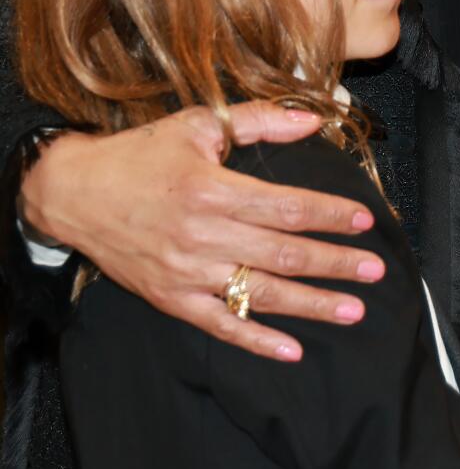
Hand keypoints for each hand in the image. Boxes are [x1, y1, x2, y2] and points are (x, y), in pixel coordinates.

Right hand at [19, 106, 385, 360]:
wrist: (75, 193)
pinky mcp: (171, 298)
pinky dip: (257, 339)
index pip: (288, 207)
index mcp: (214, 189)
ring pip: (261, 293)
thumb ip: (260, 121)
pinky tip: (292, 349)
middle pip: (283, 253)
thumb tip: (312, 119)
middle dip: (335, 263)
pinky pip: (221, 325)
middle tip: (376, 270)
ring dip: (312, 305)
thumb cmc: (142, 154)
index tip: (365, 221)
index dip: (330, 215)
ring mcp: (187, 273)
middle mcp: (203, 235)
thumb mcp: (199, 124)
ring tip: (353, 309)